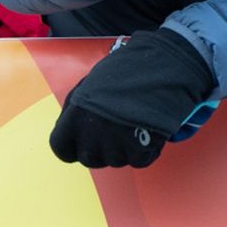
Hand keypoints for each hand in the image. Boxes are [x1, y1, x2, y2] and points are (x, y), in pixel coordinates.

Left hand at [49, 29, 216, 167]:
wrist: (165, 66)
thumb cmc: (129, 69)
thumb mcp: (92, 83)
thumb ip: (78, 108)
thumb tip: (73, 125)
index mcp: (74, 116)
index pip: (61, 149)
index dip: (73, 146)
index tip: (86, 138)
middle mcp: (90, 134)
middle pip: (89, 159)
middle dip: (102, 148)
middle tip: (118, 128)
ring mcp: (114, 145)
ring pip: (115, 161)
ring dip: (125, 148)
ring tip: (138, 123)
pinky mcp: (139, 151)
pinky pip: (139, 161)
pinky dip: (147, 150)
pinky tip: (152, 130)